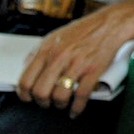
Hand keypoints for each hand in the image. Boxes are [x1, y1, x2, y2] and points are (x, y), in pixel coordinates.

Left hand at [17, 5, 133, 117]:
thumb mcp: (54, 37)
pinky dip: (77, 108)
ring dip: (59, 105)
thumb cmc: (83, 30)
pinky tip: (75, 110)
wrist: (109, 24)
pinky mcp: (92, 71)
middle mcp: (58, 57)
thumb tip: (27, 70)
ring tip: (62, 104)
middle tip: (46, 103)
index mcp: (46, 49)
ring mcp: (76, 64)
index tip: (28, 98)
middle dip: (42, 102)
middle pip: (40, 92)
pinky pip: (81, 96)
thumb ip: (40, 53)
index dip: (24, 94)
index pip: (25, 80)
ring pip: (59, 96)